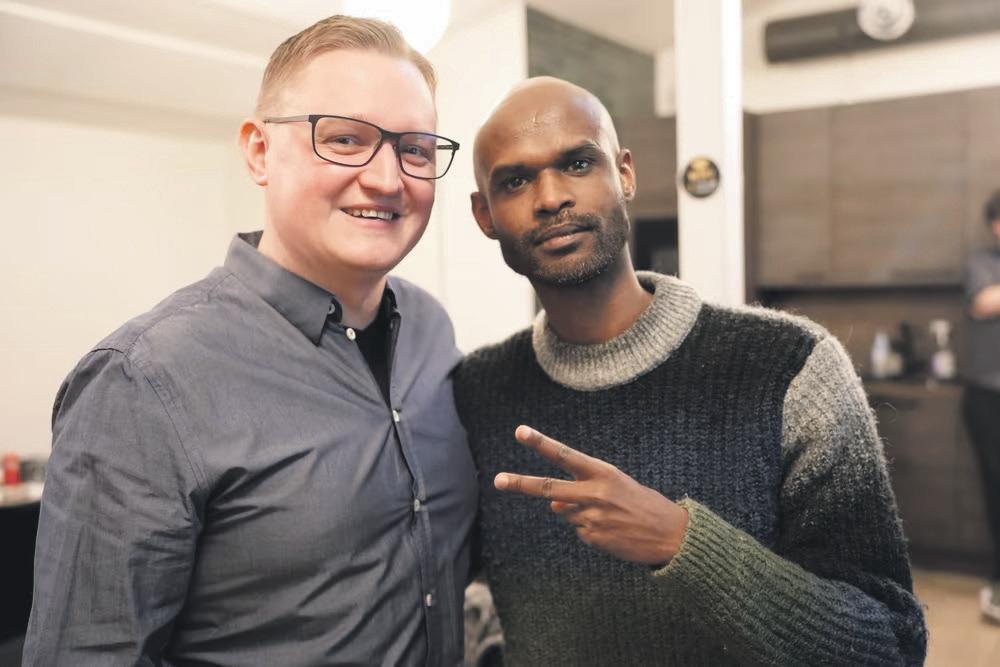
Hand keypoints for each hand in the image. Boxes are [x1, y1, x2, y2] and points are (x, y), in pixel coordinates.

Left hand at [494, 425, 688, 564]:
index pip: (565, 455)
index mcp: (603, 473)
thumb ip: (582, 490)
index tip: (520, 432)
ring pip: (566, 512)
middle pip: (548, 488)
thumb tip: (553, 506)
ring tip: (611, 515)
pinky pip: (579, 530)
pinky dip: (590, 529)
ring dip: (580, 513)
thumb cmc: (643, 504)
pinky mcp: (592, 538)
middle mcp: (594, 494)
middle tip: (498, 480)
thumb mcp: (616, 487)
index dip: (541, 443)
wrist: (671, 536)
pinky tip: (612, 529)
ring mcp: (591, 518)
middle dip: (520, 483)